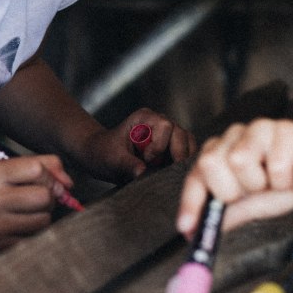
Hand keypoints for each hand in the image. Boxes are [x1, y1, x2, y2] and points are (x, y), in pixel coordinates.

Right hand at [0, 155, 74, 249]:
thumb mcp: (2, 169)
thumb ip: (40, 165)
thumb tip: (69, 183)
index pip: (36, 170)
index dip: (50, 176)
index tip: (47, 181)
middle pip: (44, 197)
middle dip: (49, 197)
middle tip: (38, 198)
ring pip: (44, 220)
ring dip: (43, 215)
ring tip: (27, 212)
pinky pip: (35, 238)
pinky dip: (33, 231)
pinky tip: (19, 226)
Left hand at [75, 110, 197, 183]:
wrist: (103, 156)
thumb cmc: (105, 153)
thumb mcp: (113, 160)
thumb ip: (127, 164)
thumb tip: (142, 173)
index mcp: (144, 117)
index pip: (165, 126)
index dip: (160, 145)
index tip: (147, 160)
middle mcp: (159, 121)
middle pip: (181, 133)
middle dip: (175, 154)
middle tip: (162, 170)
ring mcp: (168, 133)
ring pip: (188, 142)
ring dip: (180, 160)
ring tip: (167, 172)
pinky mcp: (172, 146)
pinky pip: (187, 152)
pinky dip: (182, 164)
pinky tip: (171, 174)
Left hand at [177, 119, 292, 233]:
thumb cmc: (283, 185)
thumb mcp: (250, 205)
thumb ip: (226, 214)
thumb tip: (197, 232)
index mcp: (220, 152)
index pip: (196, 176)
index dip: (190, 203)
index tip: (187, 228)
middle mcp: (234, 136)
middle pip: (210, 162)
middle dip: (231, 190)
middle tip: (253, 192)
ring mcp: (259, 128)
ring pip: (240, 160)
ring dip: (261, 183)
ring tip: (274, 181)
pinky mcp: (286, 129)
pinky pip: (277, 165)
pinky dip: (285, 180)